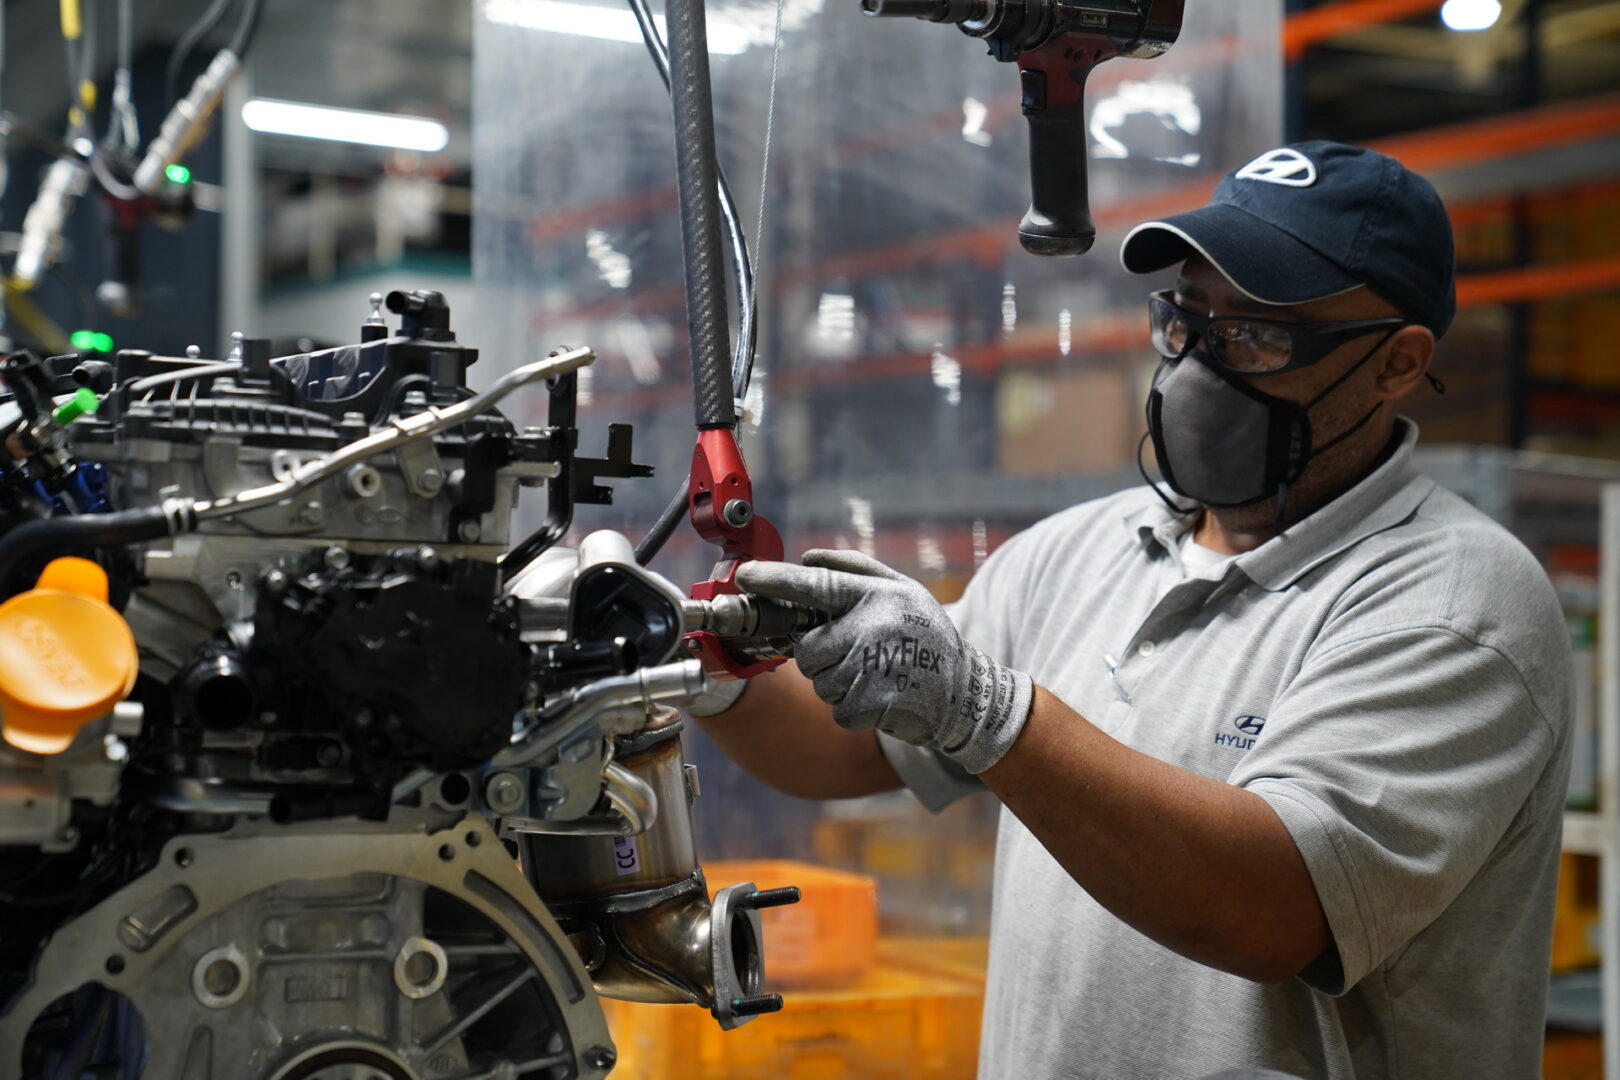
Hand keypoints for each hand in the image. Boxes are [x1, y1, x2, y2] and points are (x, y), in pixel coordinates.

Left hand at [734, 550, 1032, 773]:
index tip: (745, 575)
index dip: (776, 580)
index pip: (816, 584)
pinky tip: (882, 695)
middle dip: (821, 656)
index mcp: (876, 595)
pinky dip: (854, 709)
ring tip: (876, 674)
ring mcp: (873, 668)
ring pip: (820, 683)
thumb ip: (853, 569)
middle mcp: (872, 627)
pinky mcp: (874, 704)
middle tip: (855, 654)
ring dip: (839, 684)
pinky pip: (837, 710)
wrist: (966, 692)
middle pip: (808, 649)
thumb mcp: (901, 589)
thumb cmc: (925, 635)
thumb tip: (806, 558)